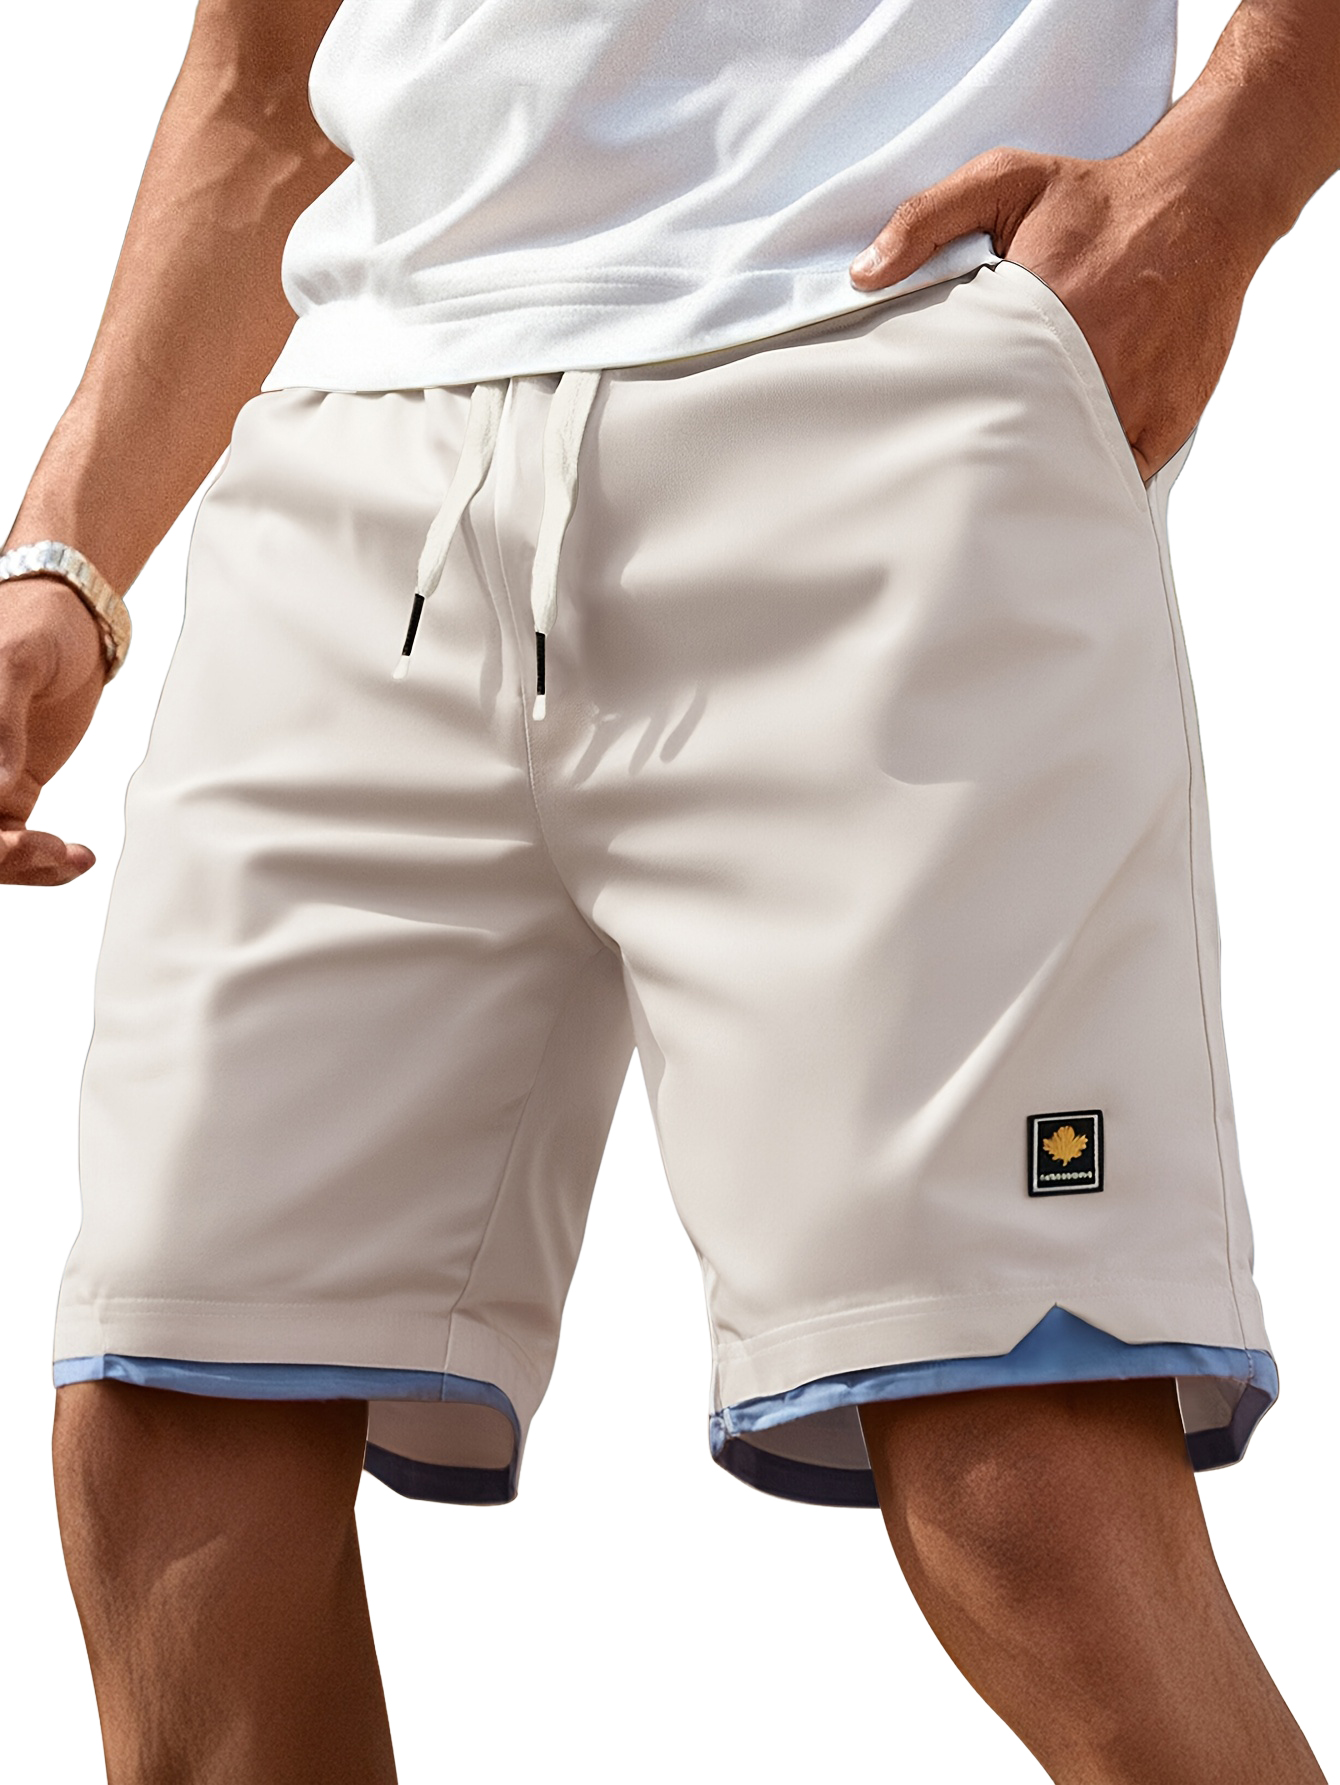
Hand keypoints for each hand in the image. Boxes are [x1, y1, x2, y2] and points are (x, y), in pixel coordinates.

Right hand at [0, 576, 105, 884]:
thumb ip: (1, 717)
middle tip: (45, 850)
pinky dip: (42, 859)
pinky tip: (76, 855)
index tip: (9, 837)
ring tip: (70, 855)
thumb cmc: (34, 619)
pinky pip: (13, 841)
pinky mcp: (8, 792)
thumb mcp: (16, 659)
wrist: (74, 615)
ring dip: (23, 865)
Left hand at [848, 144, 1256, 479]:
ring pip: (1068, 471)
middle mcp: (1088, 365)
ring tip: (1004, 482)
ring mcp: (1130, 402)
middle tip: (956, 473)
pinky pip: (1116, 476)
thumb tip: (866, 273)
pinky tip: (1061, 475)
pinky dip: (1088, 481)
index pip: (972, 395)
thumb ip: (926, 219)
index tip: (922, 438)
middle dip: (985, 463)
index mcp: (1039, 314)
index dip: (945, 424)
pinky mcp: (1165, 424)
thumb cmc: (1100, 198)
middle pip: (1019, 446)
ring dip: (1037, 477)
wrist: (1204, 201)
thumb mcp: (1005, 182)